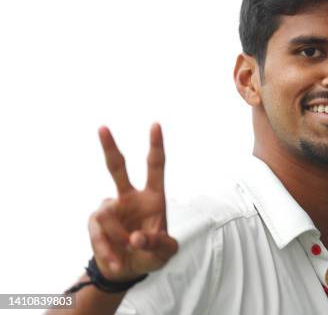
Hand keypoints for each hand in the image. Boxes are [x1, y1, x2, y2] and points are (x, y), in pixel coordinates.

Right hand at [88, 122, 178, 281]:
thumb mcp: (165, 252)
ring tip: (128, 254)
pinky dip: (108, 250)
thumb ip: (158, 244)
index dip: (156, 146)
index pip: (155, 167)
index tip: (155, 125)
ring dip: (119, 239)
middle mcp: (130, 197)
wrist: (127, 270)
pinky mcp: (96, 223)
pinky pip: (99, 234)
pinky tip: (116, 261)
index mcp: (153, 197)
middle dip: (109, 148)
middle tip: (102, 128)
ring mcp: (110, 208)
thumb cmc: (151, 253)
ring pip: (108, 216)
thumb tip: (136, 238)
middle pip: (117, 168)